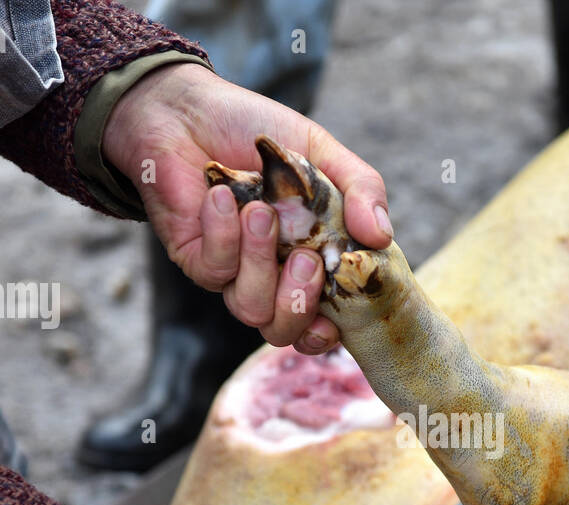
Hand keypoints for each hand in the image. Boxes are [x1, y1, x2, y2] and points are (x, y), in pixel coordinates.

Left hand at [102, 62, 392, 354]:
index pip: (321, 320)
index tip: (337, 318)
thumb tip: (382, 236)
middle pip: (284, 330)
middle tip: (304, 259)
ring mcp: (231, 271)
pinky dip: (223, 234)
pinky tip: (222, 196)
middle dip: (298, 305)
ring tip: (260, 213)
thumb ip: (361, 189)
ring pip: (250, 309)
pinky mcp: (194, 259)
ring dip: (261, 263)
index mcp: (309, 259)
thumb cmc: (256, 131)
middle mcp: (270, 275)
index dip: (327, 333)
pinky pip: (214, 271)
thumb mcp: (323, 153)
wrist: (186, 108)